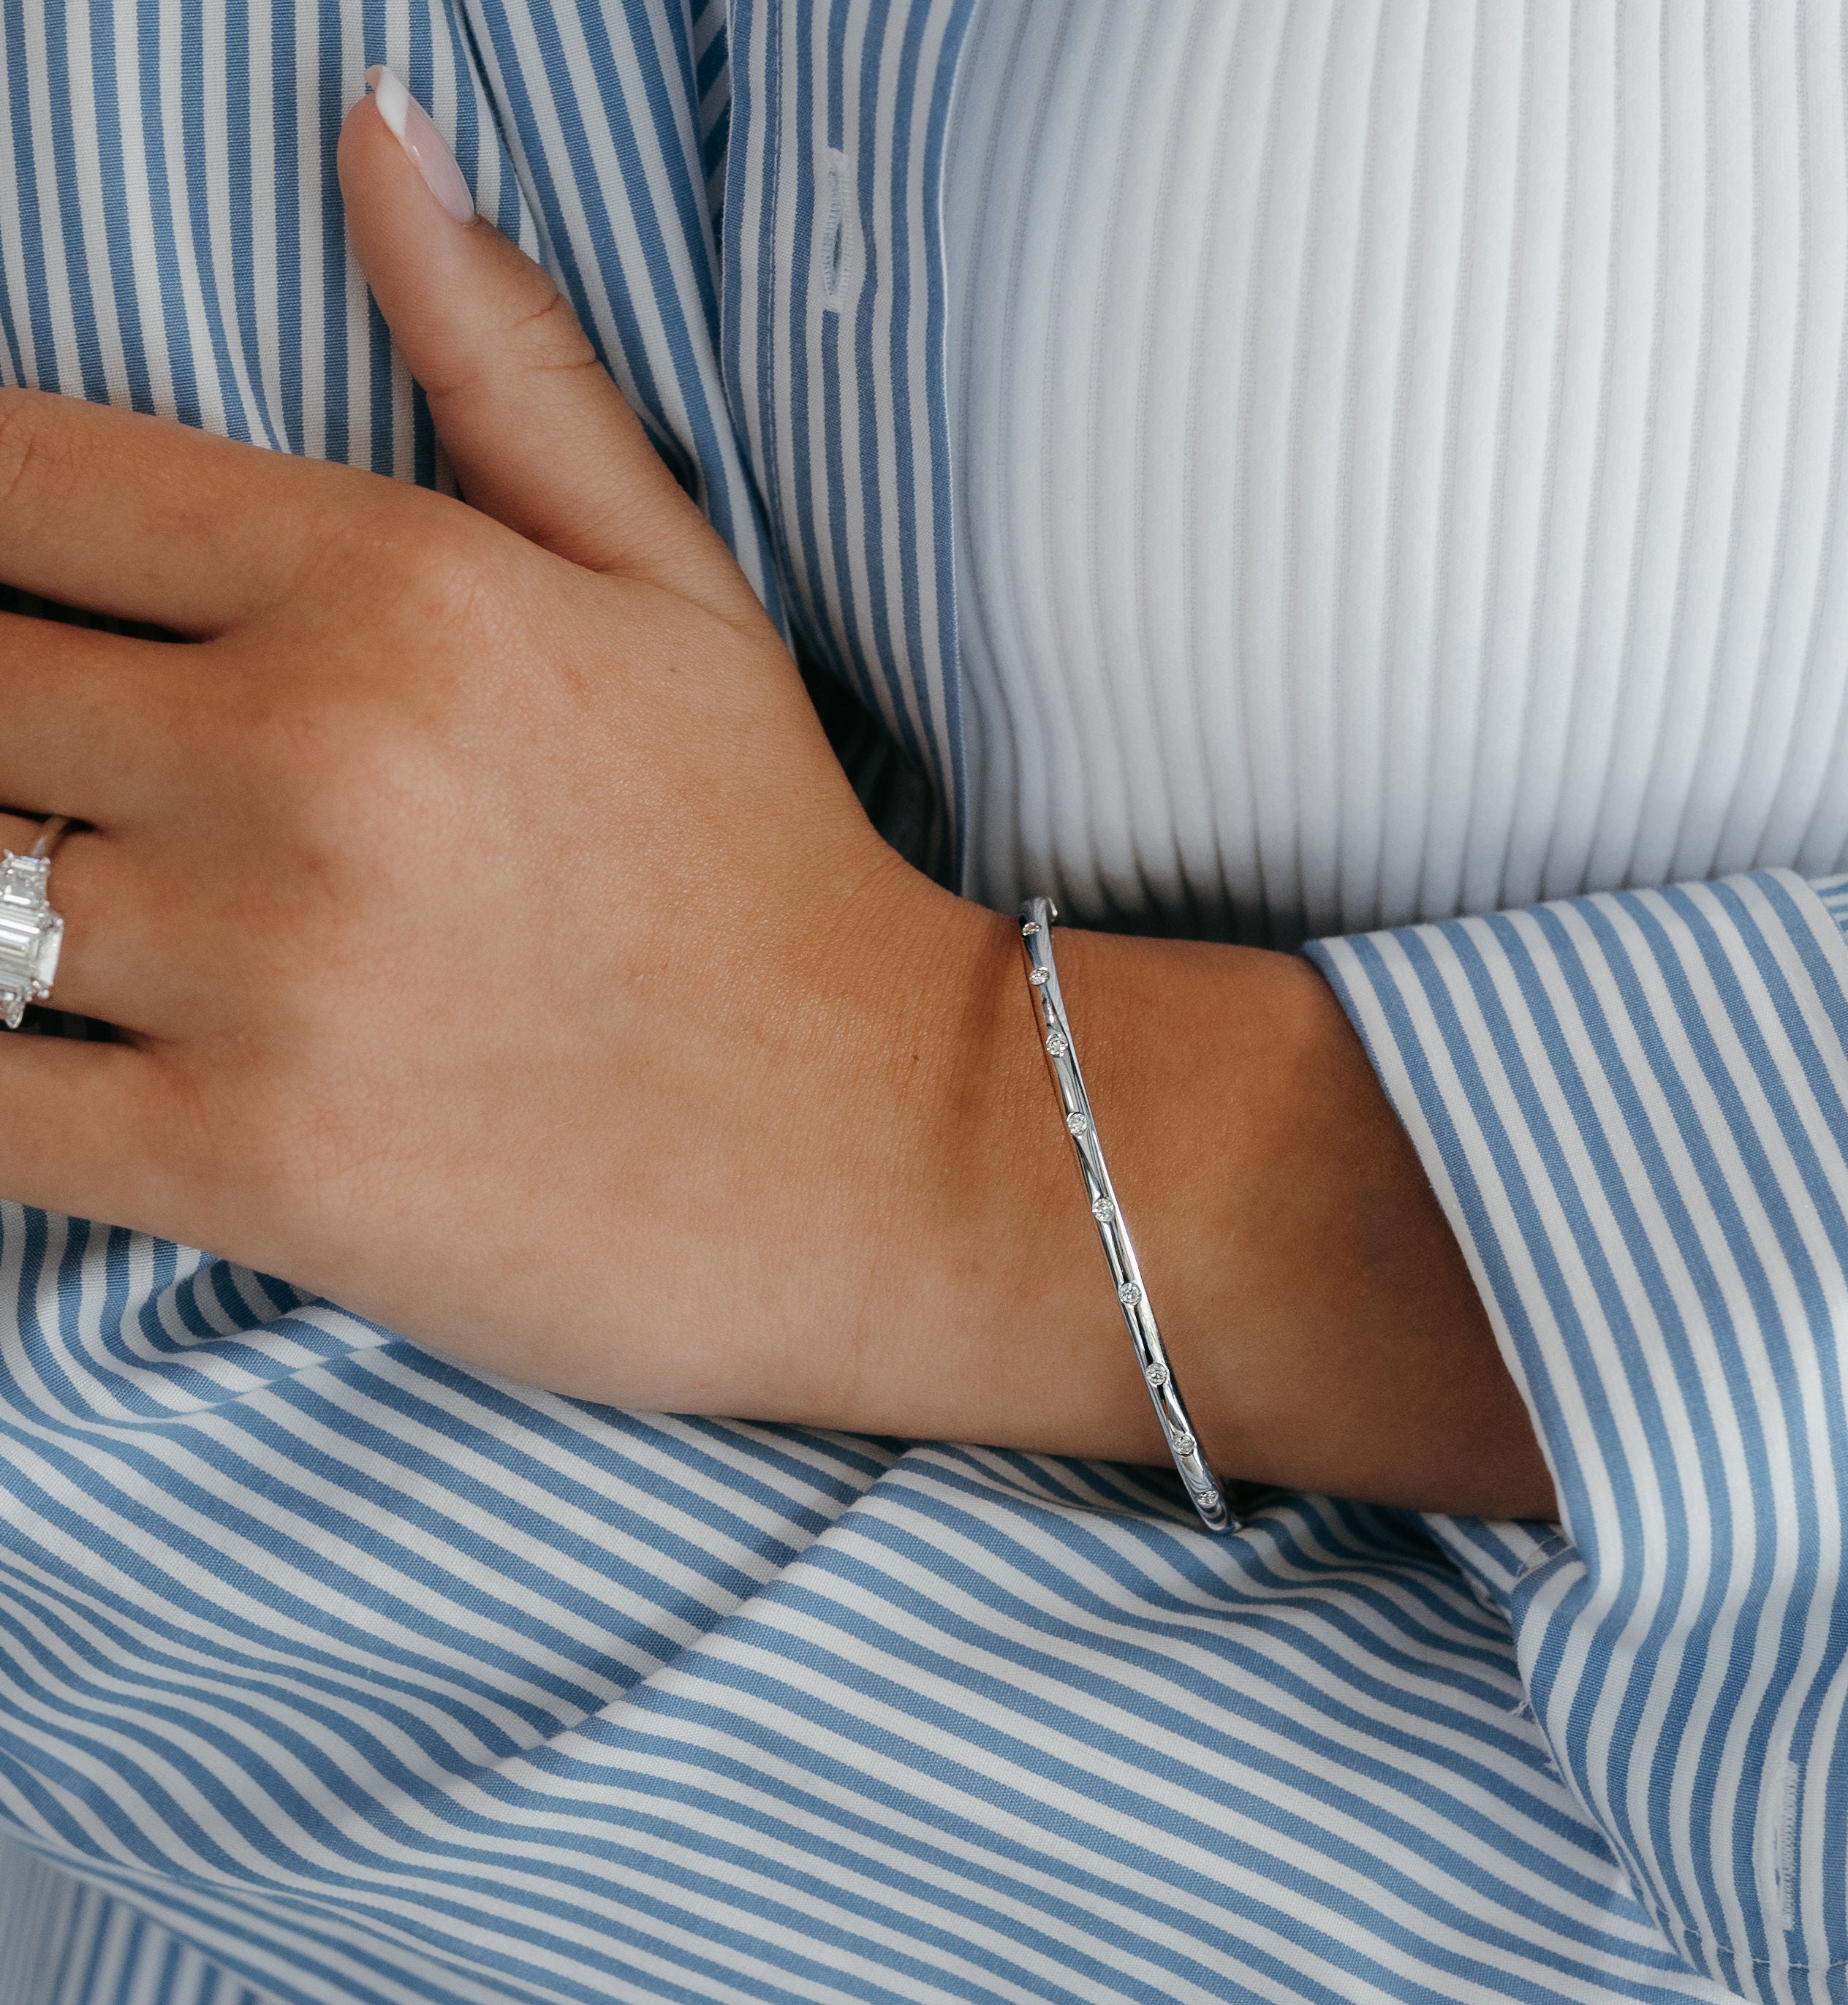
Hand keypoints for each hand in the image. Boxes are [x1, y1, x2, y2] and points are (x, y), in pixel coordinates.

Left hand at [0, 74, 1550, 1515]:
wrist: (891, 1150)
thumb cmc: (776, 871)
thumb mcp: (681, 593)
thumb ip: (505, 366)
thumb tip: (375, 128)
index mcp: (396, 587)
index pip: (11, 479)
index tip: (32, 611)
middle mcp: (307, 753)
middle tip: (98, 788)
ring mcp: (266, 967)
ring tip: (98, 910)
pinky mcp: (247, 1164)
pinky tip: (76, 1046)